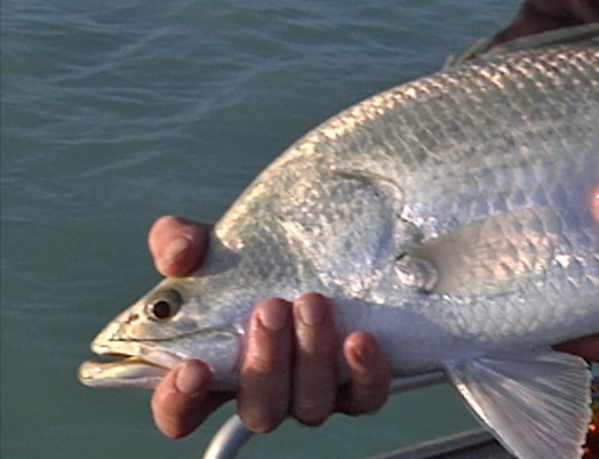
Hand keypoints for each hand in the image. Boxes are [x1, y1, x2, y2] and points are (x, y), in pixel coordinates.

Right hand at [146, 216, 390, 437]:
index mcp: (212, 371)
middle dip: (265, 364)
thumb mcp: (208, 241)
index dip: (179, 403)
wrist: (315, 244)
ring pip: (310, 406)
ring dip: (311, 357)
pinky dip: (365, 372)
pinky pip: (365, 396)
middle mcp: (264, 391)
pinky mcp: (359, 384)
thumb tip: (179, 256)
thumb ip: (177, 242)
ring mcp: (312, 391)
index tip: (193, 367)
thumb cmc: (249, 254)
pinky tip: (360, 339)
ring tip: (313, 303)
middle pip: (259, 411)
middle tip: (271, 308)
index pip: (181, 413)